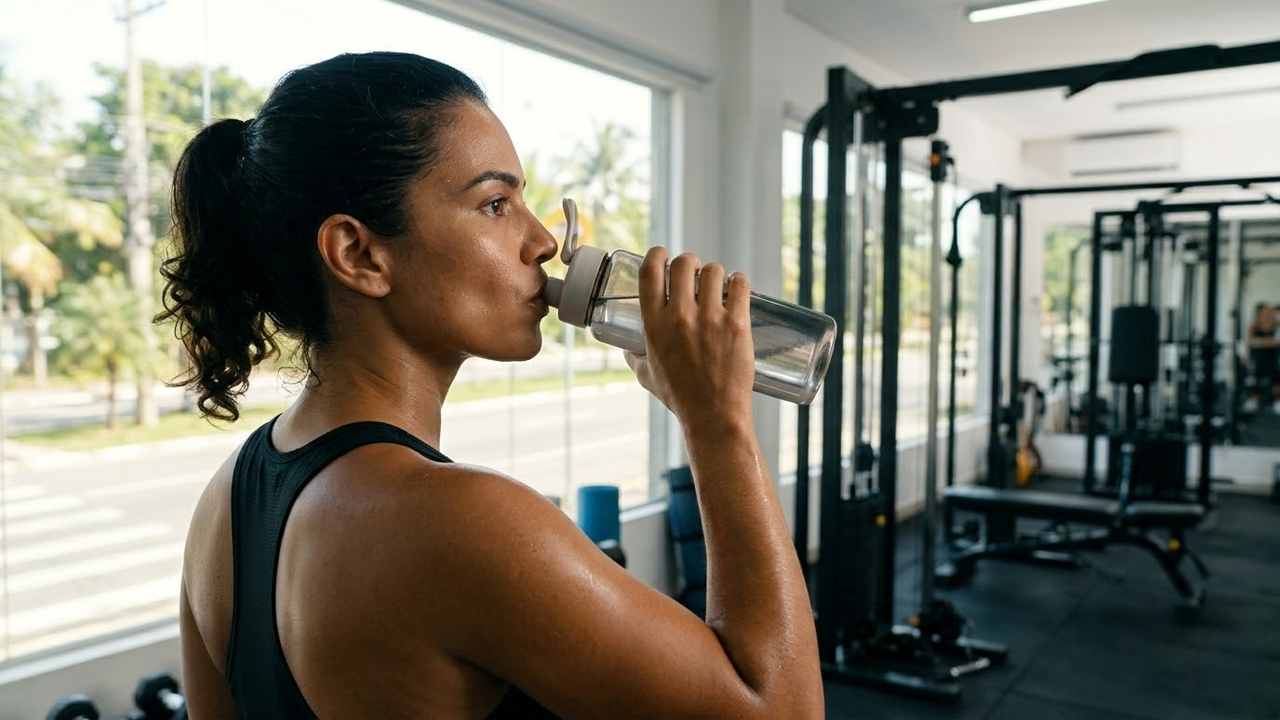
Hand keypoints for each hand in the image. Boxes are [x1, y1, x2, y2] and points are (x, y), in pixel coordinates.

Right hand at [623, 247, 754, 426]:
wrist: (713, 416)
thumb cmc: (680, 398)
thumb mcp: (647, 377)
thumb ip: (635, 358)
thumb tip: (628, 350)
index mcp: (653, 325)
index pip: (650, 271)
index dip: (656, 254)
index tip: (663, 254)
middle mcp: (679, 317)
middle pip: (684, 264)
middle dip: (689, 262)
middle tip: (694, 272)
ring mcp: (710, 319)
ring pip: (713, 271)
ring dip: (715, 274)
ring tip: (717, 285)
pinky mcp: (737, 324)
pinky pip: (740, 284)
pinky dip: (738, 281)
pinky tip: (737, 287)